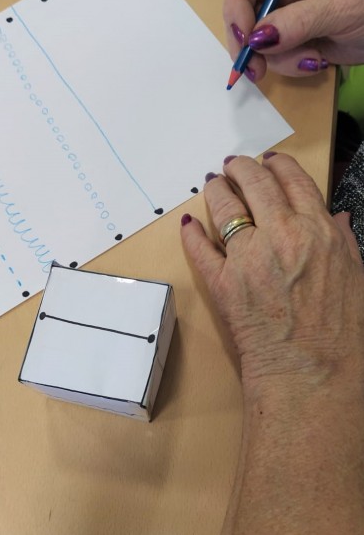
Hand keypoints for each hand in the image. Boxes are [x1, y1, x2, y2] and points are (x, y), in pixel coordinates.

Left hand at [181, 153, 363, 393]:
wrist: (311, 373)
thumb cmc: (341, 331)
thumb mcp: (355, 276)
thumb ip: (342, 241)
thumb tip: (334, 216)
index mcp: (316, 229)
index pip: (292, 179)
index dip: (277, 164)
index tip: (267, 161)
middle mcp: (280, 233)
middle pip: (254, 182)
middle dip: (240, 167)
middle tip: (232, 165)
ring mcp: (246, 256)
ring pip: (223, 206)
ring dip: (215, 189)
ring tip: (212, 184)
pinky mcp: (220, 281)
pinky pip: (199, 248)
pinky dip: (191, 233)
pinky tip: (188, 223)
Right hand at [223, 0, 363, 80]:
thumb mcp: (340, 7)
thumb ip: (298, 21)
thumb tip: (258, 38)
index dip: (236, 6)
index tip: (246, 39)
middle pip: (241, 12)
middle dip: (248, 44)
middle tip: (256, 70)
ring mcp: (284, 13)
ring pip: (256, 41)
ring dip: (278, 59)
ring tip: (312, 60)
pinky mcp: (289, 38)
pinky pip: (272, 57)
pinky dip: (289, 65)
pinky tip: (316, 61)